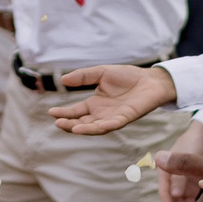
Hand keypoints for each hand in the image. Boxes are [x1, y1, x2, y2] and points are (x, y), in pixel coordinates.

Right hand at [49, 64, 176, 134]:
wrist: (151, 79)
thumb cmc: (128, 77)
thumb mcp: (101, 73)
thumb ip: (83, 76)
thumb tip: (63, 79)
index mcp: (96, 104)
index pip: (76, 111)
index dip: (64, 113)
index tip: (51, 112)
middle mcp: (102, 114)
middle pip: (83, 122)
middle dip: (70, 124)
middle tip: (57, 122)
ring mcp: (113, 117)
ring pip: (95, 127)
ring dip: (82, 129)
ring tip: (70, 127)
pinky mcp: (125, 118)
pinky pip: (111, 125)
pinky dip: (100, 127)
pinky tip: (90, 127)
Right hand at [160, 119, 202, 201]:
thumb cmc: (193, 143)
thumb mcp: (186, 157)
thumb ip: (180, 175)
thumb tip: (175, 195)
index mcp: (166, 172)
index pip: (165, 193)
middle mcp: (173, 180)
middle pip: (173, 201)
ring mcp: (183, 184)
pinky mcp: (194, 186)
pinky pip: (193, 199)